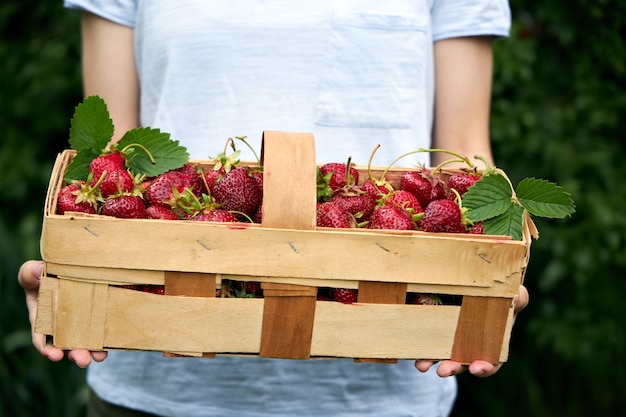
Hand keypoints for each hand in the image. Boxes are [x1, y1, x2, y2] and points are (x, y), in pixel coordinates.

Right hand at [18, 260, 107, 367]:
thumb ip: (30, 273)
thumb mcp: (35, 272)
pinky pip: (103, 332)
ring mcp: (82, 324)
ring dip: (92, 352)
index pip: (42, 336)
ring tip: (98, 356)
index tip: (54, 355)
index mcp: (43, 317)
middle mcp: (62, 325)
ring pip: (86, 342)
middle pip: (67, 344)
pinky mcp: (99, 319)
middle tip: (82, 359)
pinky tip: (111, 344)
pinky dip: (107, 340)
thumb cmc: (49, 273)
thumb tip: (37, 271)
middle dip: (75, 353)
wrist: (79, 268)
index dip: (46, 348)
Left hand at [414, 284, 528, 376]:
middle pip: (464, 362)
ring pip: (443, 355)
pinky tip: (415, 352)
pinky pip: (428, 342)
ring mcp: (453, 337)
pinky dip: (422, 349)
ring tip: (423, 365)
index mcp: (494, 339)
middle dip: (454, 368)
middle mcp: (473, 344)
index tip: (475, 368)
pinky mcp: (436, 328)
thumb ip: (517, 297)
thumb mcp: (511, 293)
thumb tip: (516, 297)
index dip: (485, 367)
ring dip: (433, 361)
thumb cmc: (499, 289)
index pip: (492, 360)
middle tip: (444, 371)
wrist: (469, 276)